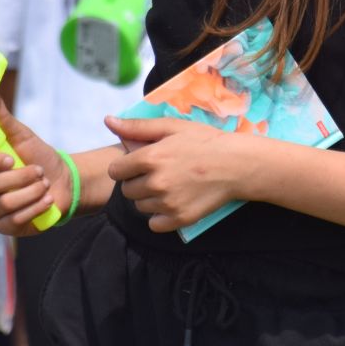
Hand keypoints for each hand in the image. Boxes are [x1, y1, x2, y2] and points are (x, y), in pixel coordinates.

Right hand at [0, 98, 70, 237]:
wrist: (63, 182)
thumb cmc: (39, 156)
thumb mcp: (21, 134)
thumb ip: (0, 115)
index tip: (11, 158)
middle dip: (21, 177)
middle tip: (39, 171)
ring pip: (4, 204)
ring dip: (31, 192)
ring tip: (45, 185)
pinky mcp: (5, 227)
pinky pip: (15, 220)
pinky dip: (36, 208)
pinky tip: (47, 200)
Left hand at [103, 116, 251, 234]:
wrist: (237, 165)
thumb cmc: (204, 141)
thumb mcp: (171, 127)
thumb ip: (137, 127)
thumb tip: (107, 121)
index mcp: (150, 157)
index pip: (115, 171)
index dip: (126, 167)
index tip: (140, 164)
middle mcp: (156, 182)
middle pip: (127, 190)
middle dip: (137, 182)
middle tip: (158, 174)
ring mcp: (168, 203)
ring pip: (140, 206)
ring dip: (149, 198)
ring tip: (169, 186)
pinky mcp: (180, 219)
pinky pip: (154, 224)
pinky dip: (160, 216)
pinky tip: (173, 202)